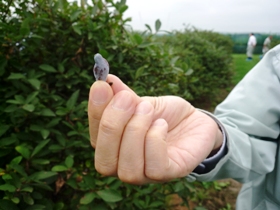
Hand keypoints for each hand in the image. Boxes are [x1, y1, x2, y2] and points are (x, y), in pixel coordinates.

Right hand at [88, 75, 222, 183]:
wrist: (195, 120)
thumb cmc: (165, 114)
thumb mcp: (143, 102)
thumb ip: (123, 96)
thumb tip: (105, 80)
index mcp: (114, 148)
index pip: (95, 139)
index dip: (95, 113)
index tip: (102, 86)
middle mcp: (125, 166)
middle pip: (104, 163)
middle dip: (113, 126)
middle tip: (128, 99)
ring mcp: (147, 174)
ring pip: (128, 169)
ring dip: (135, 132)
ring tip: (148, 110)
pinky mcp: (170, 173)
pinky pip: (154, 167)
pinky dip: (155, 141)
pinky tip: (162, 125)